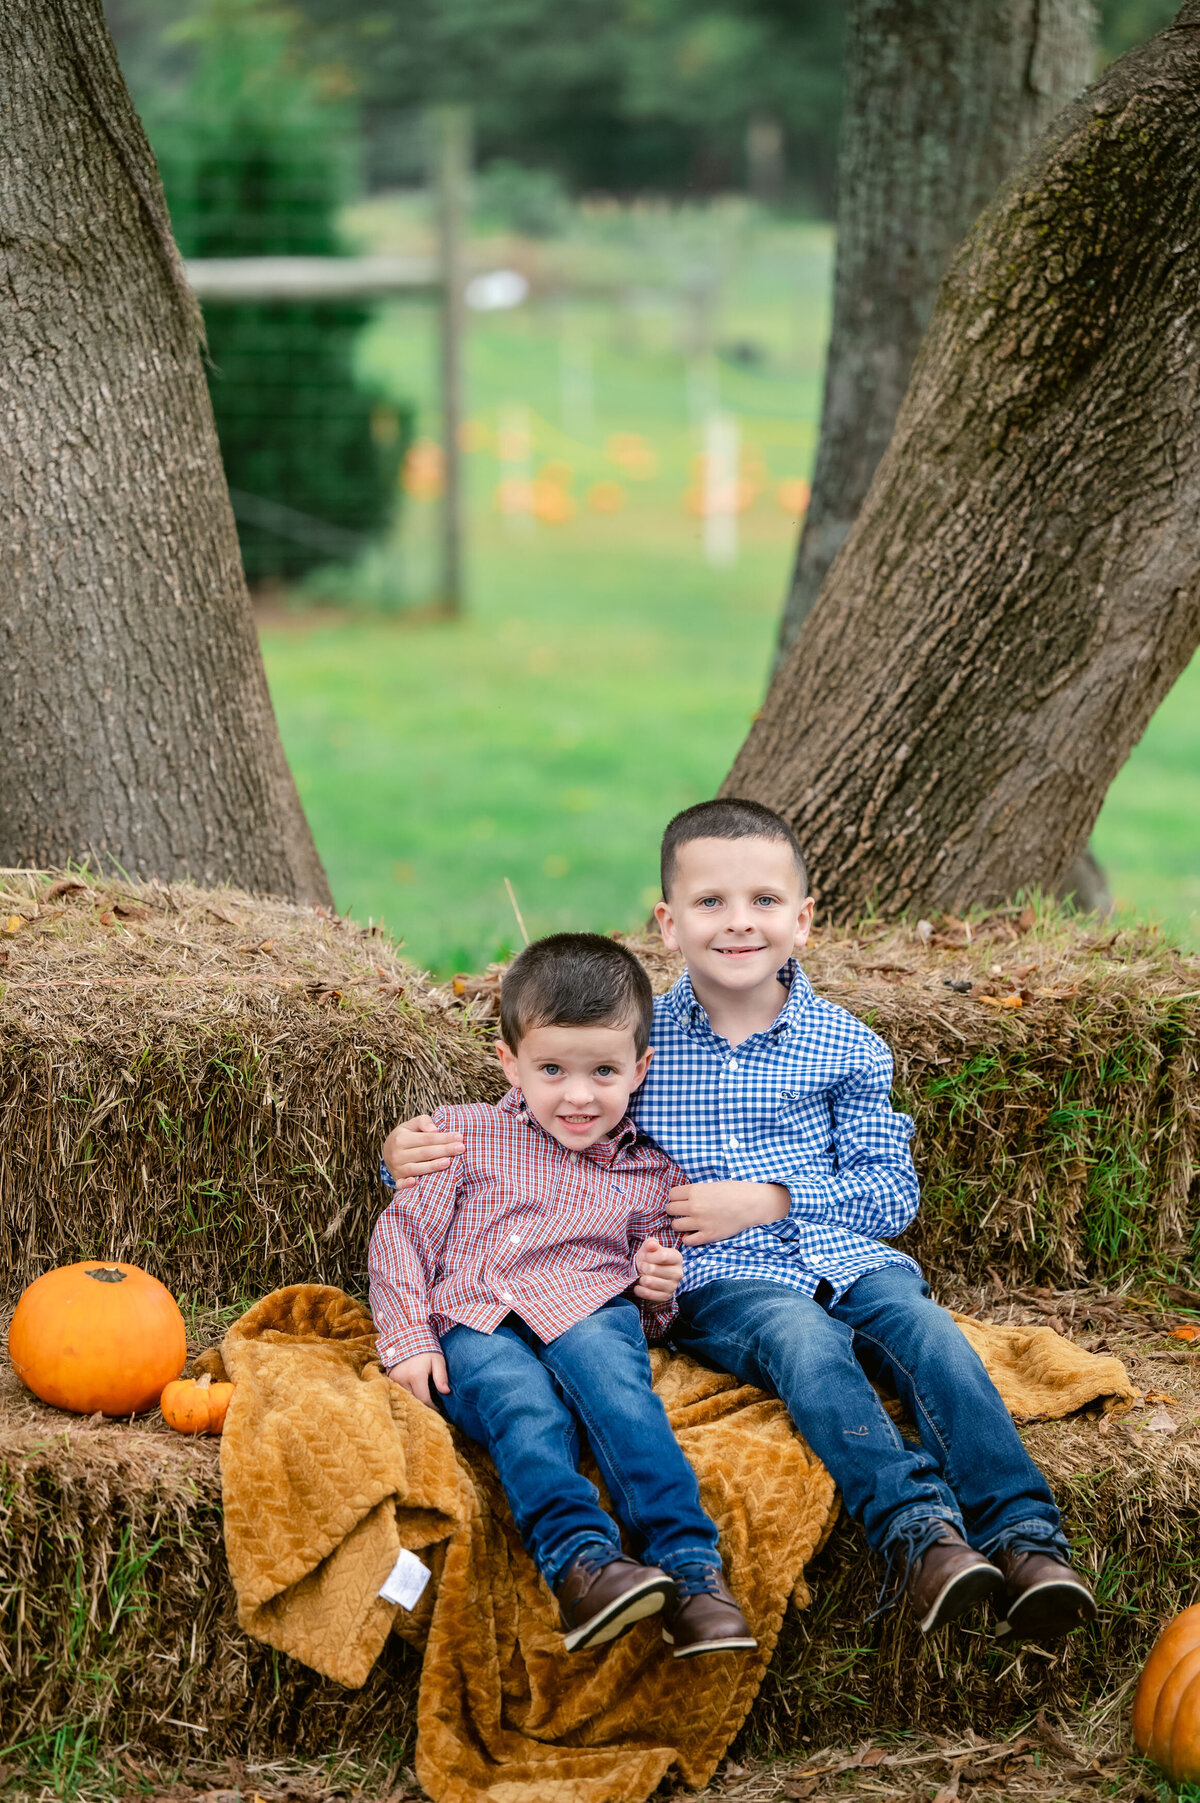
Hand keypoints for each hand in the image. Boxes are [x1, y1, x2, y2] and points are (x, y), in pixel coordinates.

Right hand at [382, 1114, 463, 1187]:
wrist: (388, 1152)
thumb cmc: (406, 1136)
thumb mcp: (411, 1125)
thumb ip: (423, 1122)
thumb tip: (434, 1129)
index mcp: (401, 1139)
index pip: (427, 1138)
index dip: (443, 1138)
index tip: (459, 1137)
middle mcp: (398, 1154)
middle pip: (425, 1153)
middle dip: (444, 1150)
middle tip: (461, 1148)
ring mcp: (397, 1168)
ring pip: (417, 1168)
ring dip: (433, 1166)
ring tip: (448, 1162)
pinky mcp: (397, 1180)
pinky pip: (401, 1184)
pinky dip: (407, 1184)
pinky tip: (415, 1182)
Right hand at [387, 1352, 449, 1407]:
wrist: (408, 1336)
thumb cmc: (426, 1348)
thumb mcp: (437, 1360)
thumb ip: (441, 1376)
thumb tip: (446, 1392)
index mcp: (416, 1375)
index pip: (424, 1400)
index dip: (432, 1407)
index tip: (438, 1409)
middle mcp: (402, 1379)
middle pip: (414, 1400)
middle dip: (423, 1405)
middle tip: (432, 1406)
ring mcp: (394, 1379)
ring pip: (406, 1397)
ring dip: (415, 1399)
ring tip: (424, 1399)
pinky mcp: (390, 1378)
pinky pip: (399, 1391)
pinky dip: (407, 1394)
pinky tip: (415, 1392)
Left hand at [633, 1237, 682, 1302]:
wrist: (651, 1274)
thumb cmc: (651, 1258)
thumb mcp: (650, 1247)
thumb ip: (650, 1243)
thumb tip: (651, 1245)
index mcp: (677, 1258)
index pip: (662, 1256)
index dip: (648, 1256)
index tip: (644, 1256)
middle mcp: (678, 1273)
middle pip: (653, 1269)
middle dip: (642, 1267)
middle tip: (641, 1266)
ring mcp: (673, 1286)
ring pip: (649, 1282)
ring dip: (640, 1278)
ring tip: (642, 1275)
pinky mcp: (665, 1297)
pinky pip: (647, 1294)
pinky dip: (639, 1289)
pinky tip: (639, 1285)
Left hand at [667, 1181, 788, 1246]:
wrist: (752, 1204)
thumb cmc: (734, 1191)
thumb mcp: (712, 1185)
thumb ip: (696, 1191)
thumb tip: (682, 1198)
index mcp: (695, 1191)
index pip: (671, 1195)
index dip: (675, 1198)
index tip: (681, 1201)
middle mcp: (694, 1206)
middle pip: (670, 1210)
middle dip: (675, 1211)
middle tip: (683, 1212)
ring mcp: (700, 1222)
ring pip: (675, 1226)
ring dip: (680, 1225)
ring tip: (688, 1223)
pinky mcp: (708, 1235)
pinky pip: (688, 1241)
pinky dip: (688, 1238)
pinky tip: (694, 1234)